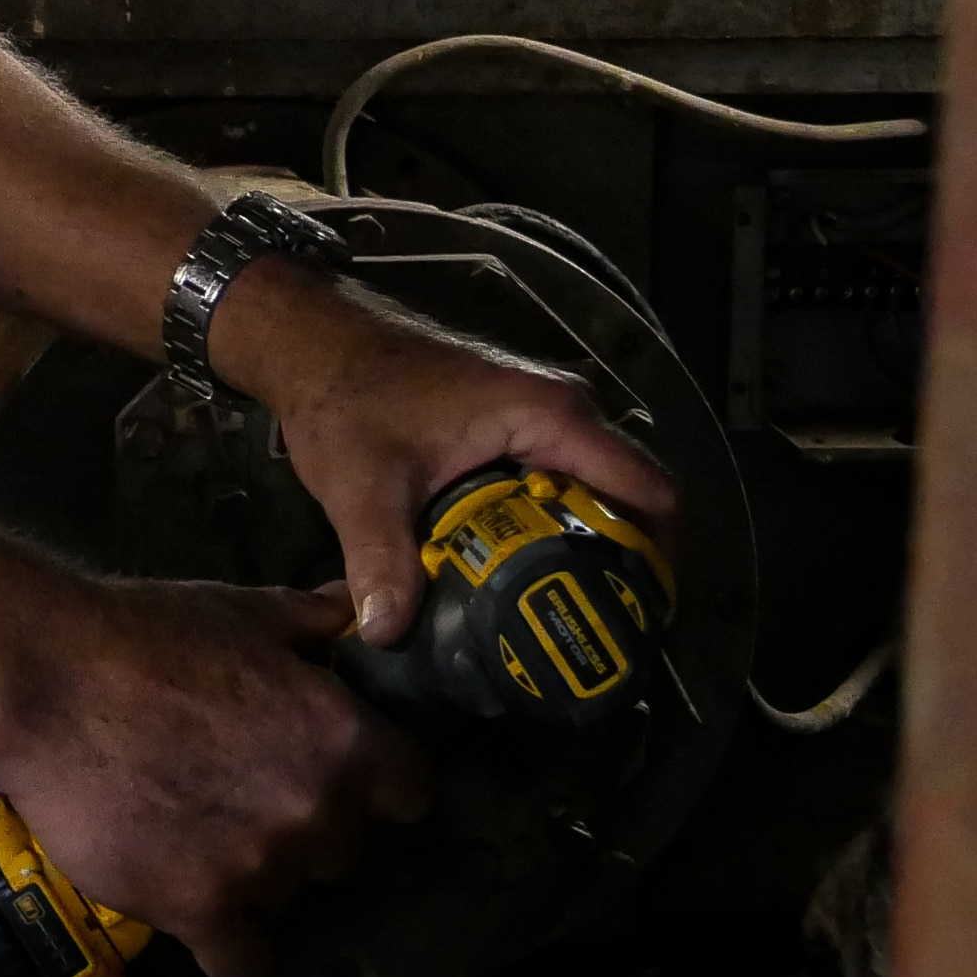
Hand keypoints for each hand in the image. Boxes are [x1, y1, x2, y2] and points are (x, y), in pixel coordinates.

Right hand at [0, 578, 434, 976]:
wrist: (43, 684)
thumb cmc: (144, 636)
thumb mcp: (244, 612)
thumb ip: (316, 623)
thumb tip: (360, 614)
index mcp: (343, 738)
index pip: (409, 792)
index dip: (378, 784)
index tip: (344, 777)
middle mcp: (316, 812)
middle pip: (344, 849)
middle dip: (307, 825)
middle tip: (248, 794)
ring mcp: (259, 869)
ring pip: (286, 894)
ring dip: (256, 871)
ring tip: (198, 833)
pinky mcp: (197, 911)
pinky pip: (242, 959)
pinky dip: (228, 940)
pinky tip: (203, 910)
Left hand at [215, 264, 682, 652]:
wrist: (314, 344)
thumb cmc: (346, 397)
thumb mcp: (363, 485)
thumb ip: (381, 558)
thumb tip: (387, 633)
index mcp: (548, 417)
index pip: (649, 489)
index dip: (663, 558)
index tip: (648, 618)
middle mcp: (561, 412)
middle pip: (630, 496)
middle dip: (630, 564)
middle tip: (610, 631)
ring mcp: (539, 418)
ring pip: (595, 492)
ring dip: (594, 549)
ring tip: (576, 618)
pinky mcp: (514, 430)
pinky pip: (561, 486)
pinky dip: (560, 531)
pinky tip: (532, 581)